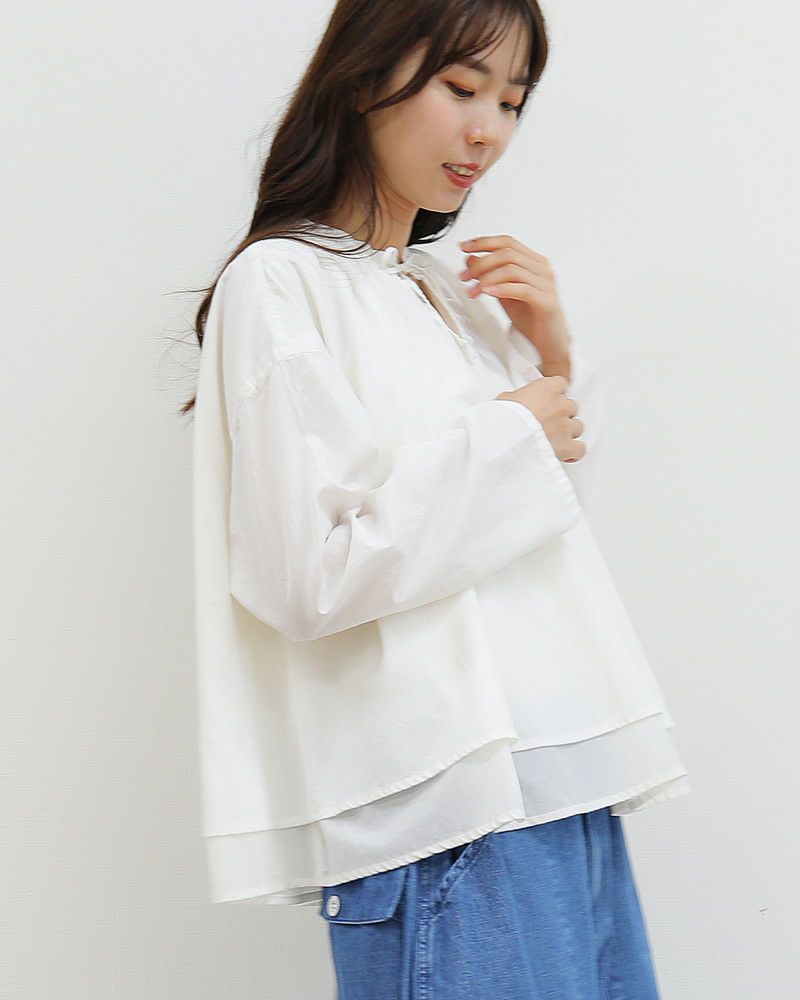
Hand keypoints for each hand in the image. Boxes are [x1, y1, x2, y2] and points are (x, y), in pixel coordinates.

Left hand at [458, 234, 572, 369]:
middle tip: (464, 276)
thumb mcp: (503, 293)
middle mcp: (541, 269)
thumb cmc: (531, 318)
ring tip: (473, 290)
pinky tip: (488, 292)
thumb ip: (490, 275)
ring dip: (487, 278)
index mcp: (533, 262)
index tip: (464, 247)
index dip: (484, 242)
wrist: (549, 343)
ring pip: (512, 269)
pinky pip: (522, 289)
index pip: (507, 242)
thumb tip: (471, 259)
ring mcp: (546, 284)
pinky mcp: (546, 301)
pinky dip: (502, 289)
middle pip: (508, 253)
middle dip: (481, 263)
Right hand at [496, 376, 584, 463]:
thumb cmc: (504, 420)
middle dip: (560, 414)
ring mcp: (566, 426)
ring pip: (577, 427)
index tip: (547, 399)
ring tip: (553, 438)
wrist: (505, 440)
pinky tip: (565, 453)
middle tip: (546, 421)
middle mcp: (561, 406)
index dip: (553, 394)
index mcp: (548, 389)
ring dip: (567, 432)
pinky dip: (573, 451)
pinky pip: (579, 448)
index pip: (560, 384)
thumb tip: (513, 402)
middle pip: (570, 406)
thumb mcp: (505, 400)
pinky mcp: (567, 447)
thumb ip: (517, 397)